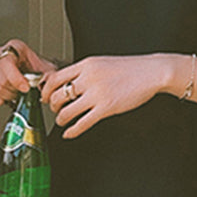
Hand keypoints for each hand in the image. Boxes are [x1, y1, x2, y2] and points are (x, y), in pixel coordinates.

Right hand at [0, 39, 57, 107]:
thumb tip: (42, 88)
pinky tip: (8, 97)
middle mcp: (0, 56)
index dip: (16, 78)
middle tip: (26, 90)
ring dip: (9, 95)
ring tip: (18, 92)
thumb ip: (47, 78)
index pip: (7, 62)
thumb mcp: (49, 70)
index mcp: (14, 47)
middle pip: (2, 80)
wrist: (39, 74)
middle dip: (16, 89)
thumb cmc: (41, 69)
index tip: (26, 88)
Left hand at [41, 54, 165, 137]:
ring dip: (60, 119)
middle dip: (52, 106)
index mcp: (86, 65)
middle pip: (57, 95)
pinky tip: (69, 133)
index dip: (45, 90)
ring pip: (67, 111)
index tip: (44, 96)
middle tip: (55, 110)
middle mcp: (88, 78)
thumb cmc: (131, 69)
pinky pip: (82, 123)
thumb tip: (69, 82)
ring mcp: (97, 94)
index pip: (54, 78)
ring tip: (62, 121)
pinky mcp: (106, 108)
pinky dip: (72, 130)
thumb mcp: (102, 63)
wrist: (151, 72)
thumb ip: (85, 71)